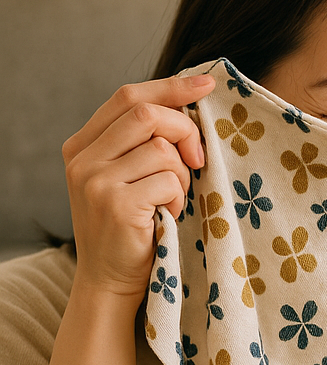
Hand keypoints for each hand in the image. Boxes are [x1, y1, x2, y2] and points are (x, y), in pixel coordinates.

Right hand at [61, 74, 214, 303]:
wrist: (110, 281)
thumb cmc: (132, 229)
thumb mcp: (128, 179)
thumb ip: (143, 145)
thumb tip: (190, 110)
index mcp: (83, 145)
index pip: (128, 96)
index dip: (170, 86)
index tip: (206, 84)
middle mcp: (83, 158)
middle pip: (146, 113)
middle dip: (184, 130)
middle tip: (198, 160)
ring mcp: (95, 181)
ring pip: (161, 149)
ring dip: (181, 175)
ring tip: (172, 200)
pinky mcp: (116, 204)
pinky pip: (168, 181)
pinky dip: (178, 198)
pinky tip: (167, 215)